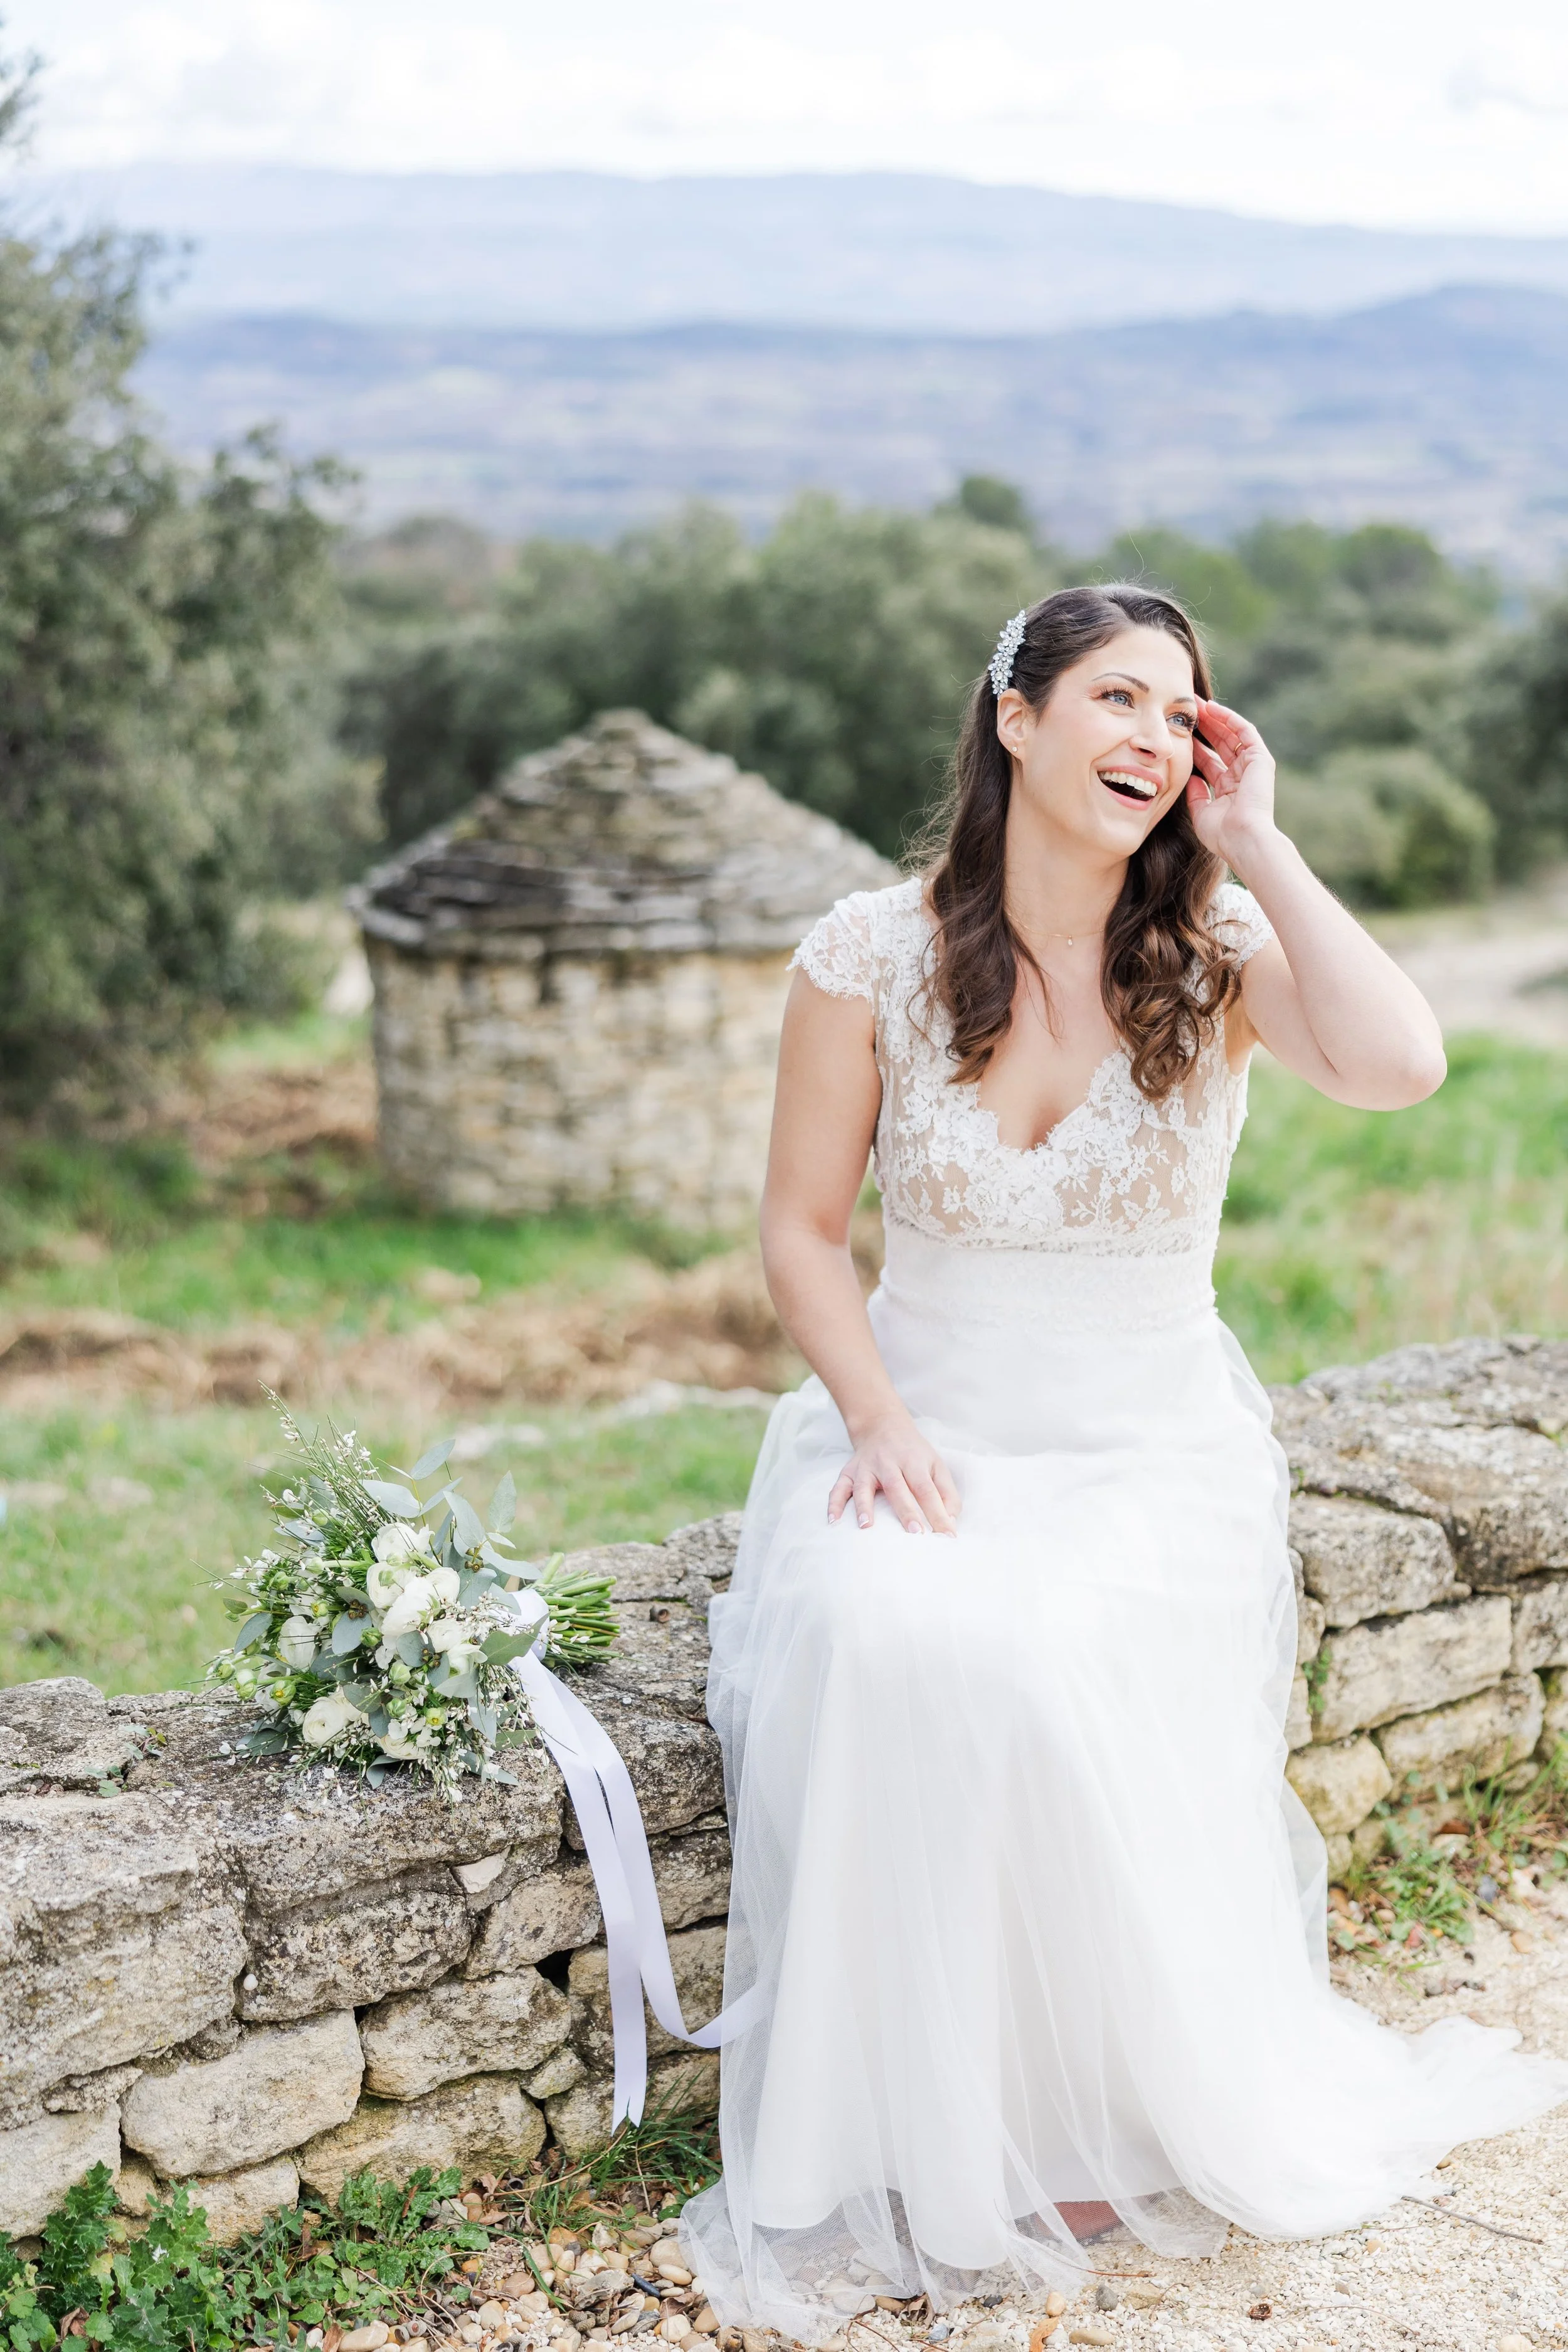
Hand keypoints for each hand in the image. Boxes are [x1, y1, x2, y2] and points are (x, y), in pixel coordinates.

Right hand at [828, 1410, 960, 1534]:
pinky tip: (834, 1521)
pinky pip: (839, 1487)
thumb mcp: (936, 1465)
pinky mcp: (849, 1471)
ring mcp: (866, 1466)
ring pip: (863, 1486)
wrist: (882, 1425)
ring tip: (865, 1526)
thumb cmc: (913, 1453)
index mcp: (913, 1461)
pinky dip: (834, 1503)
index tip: (946, 1535)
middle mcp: (888, 1462)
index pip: (927, 1489)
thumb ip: (946, 1493)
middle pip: (897, 1487)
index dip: (937, 1512)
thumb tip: (951, 1522)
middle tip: (915, 1533)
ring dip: (864, 1506)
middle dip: (906, 1511)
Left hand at [1188, 699, 1276, 863]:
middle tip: (1187, 711)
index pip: (1210, 762)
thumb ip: (1196, 794)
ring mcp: (1253, 767)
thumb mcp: (1201, 813)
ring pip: (1232, 735)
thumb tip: (1190, 777)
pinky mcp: (1261, 759)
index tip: (1178, 734)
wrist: (1243, 838)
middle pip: (1221, 745)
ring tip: (1197, 704)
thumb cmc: (1222, 834)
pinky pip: (1245, 731)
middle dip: (1204, 727)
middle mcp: (1242, 776)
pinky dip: (1229, 718)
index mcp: (1228, 790)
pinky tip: (1213, 708)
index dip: (1195, 746)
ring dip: (1215, 718)